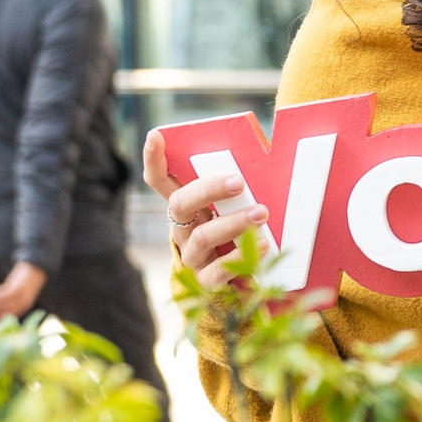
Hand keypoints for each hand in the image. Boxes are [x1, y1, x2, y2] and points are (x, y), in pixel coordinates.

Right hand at [0, 261, 48, 321]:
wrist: (36, 268)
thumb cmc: (26, 282)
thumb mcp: (19, 293)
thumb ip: (10, 301)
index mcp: (24, 306)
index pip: (7, 315)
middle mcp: (23, 302)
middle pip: (3, 310)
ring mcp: (20, 295)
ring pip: (1, 303)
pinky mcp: (17, 286)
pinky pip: (1, 293)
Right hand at [144, 128, 268, 290]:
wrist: (233, 286)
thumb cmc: (236, 237)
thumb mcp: (232, 210)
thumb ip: (239, 190)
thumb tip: (267, 154)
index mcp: (187, 208)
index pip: (161, 181)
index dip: (154, 159)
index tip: (155, 135)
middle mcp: (182, 230)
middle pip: (180, 204)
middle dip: (208, 190)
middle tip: (239, 182)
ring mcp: (192, 256)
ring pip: (203, 236)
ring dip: (233, 222)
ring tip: (261, 213)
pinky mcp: (205, 281)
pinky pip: (218, 271)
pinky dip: (241, 256)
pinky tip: (264, 246)